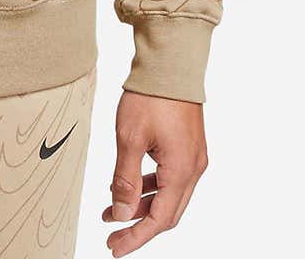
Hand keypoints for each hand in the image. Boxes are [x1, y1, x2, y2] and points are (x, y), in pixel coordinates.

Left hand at [103, 90, 206, 255]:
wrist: (172, 64)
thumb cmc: (152, 97)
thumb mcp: (130, 139)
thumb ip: (125, 180)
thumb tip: (121, 214)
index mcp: (181, 171)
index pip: (160, 219)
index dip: (137, 237)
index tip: (114, 248)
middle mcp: (193, 168)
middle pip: (168, 213)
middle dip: (139, 227)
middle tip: (112, 236)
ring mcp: (193, 158)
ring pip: (168, 196)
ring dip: (141, 207)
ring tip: (110, 211)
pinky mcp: (188, 148)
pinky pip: (170, 179)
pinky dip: (149, 188)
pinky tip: (127, 186)